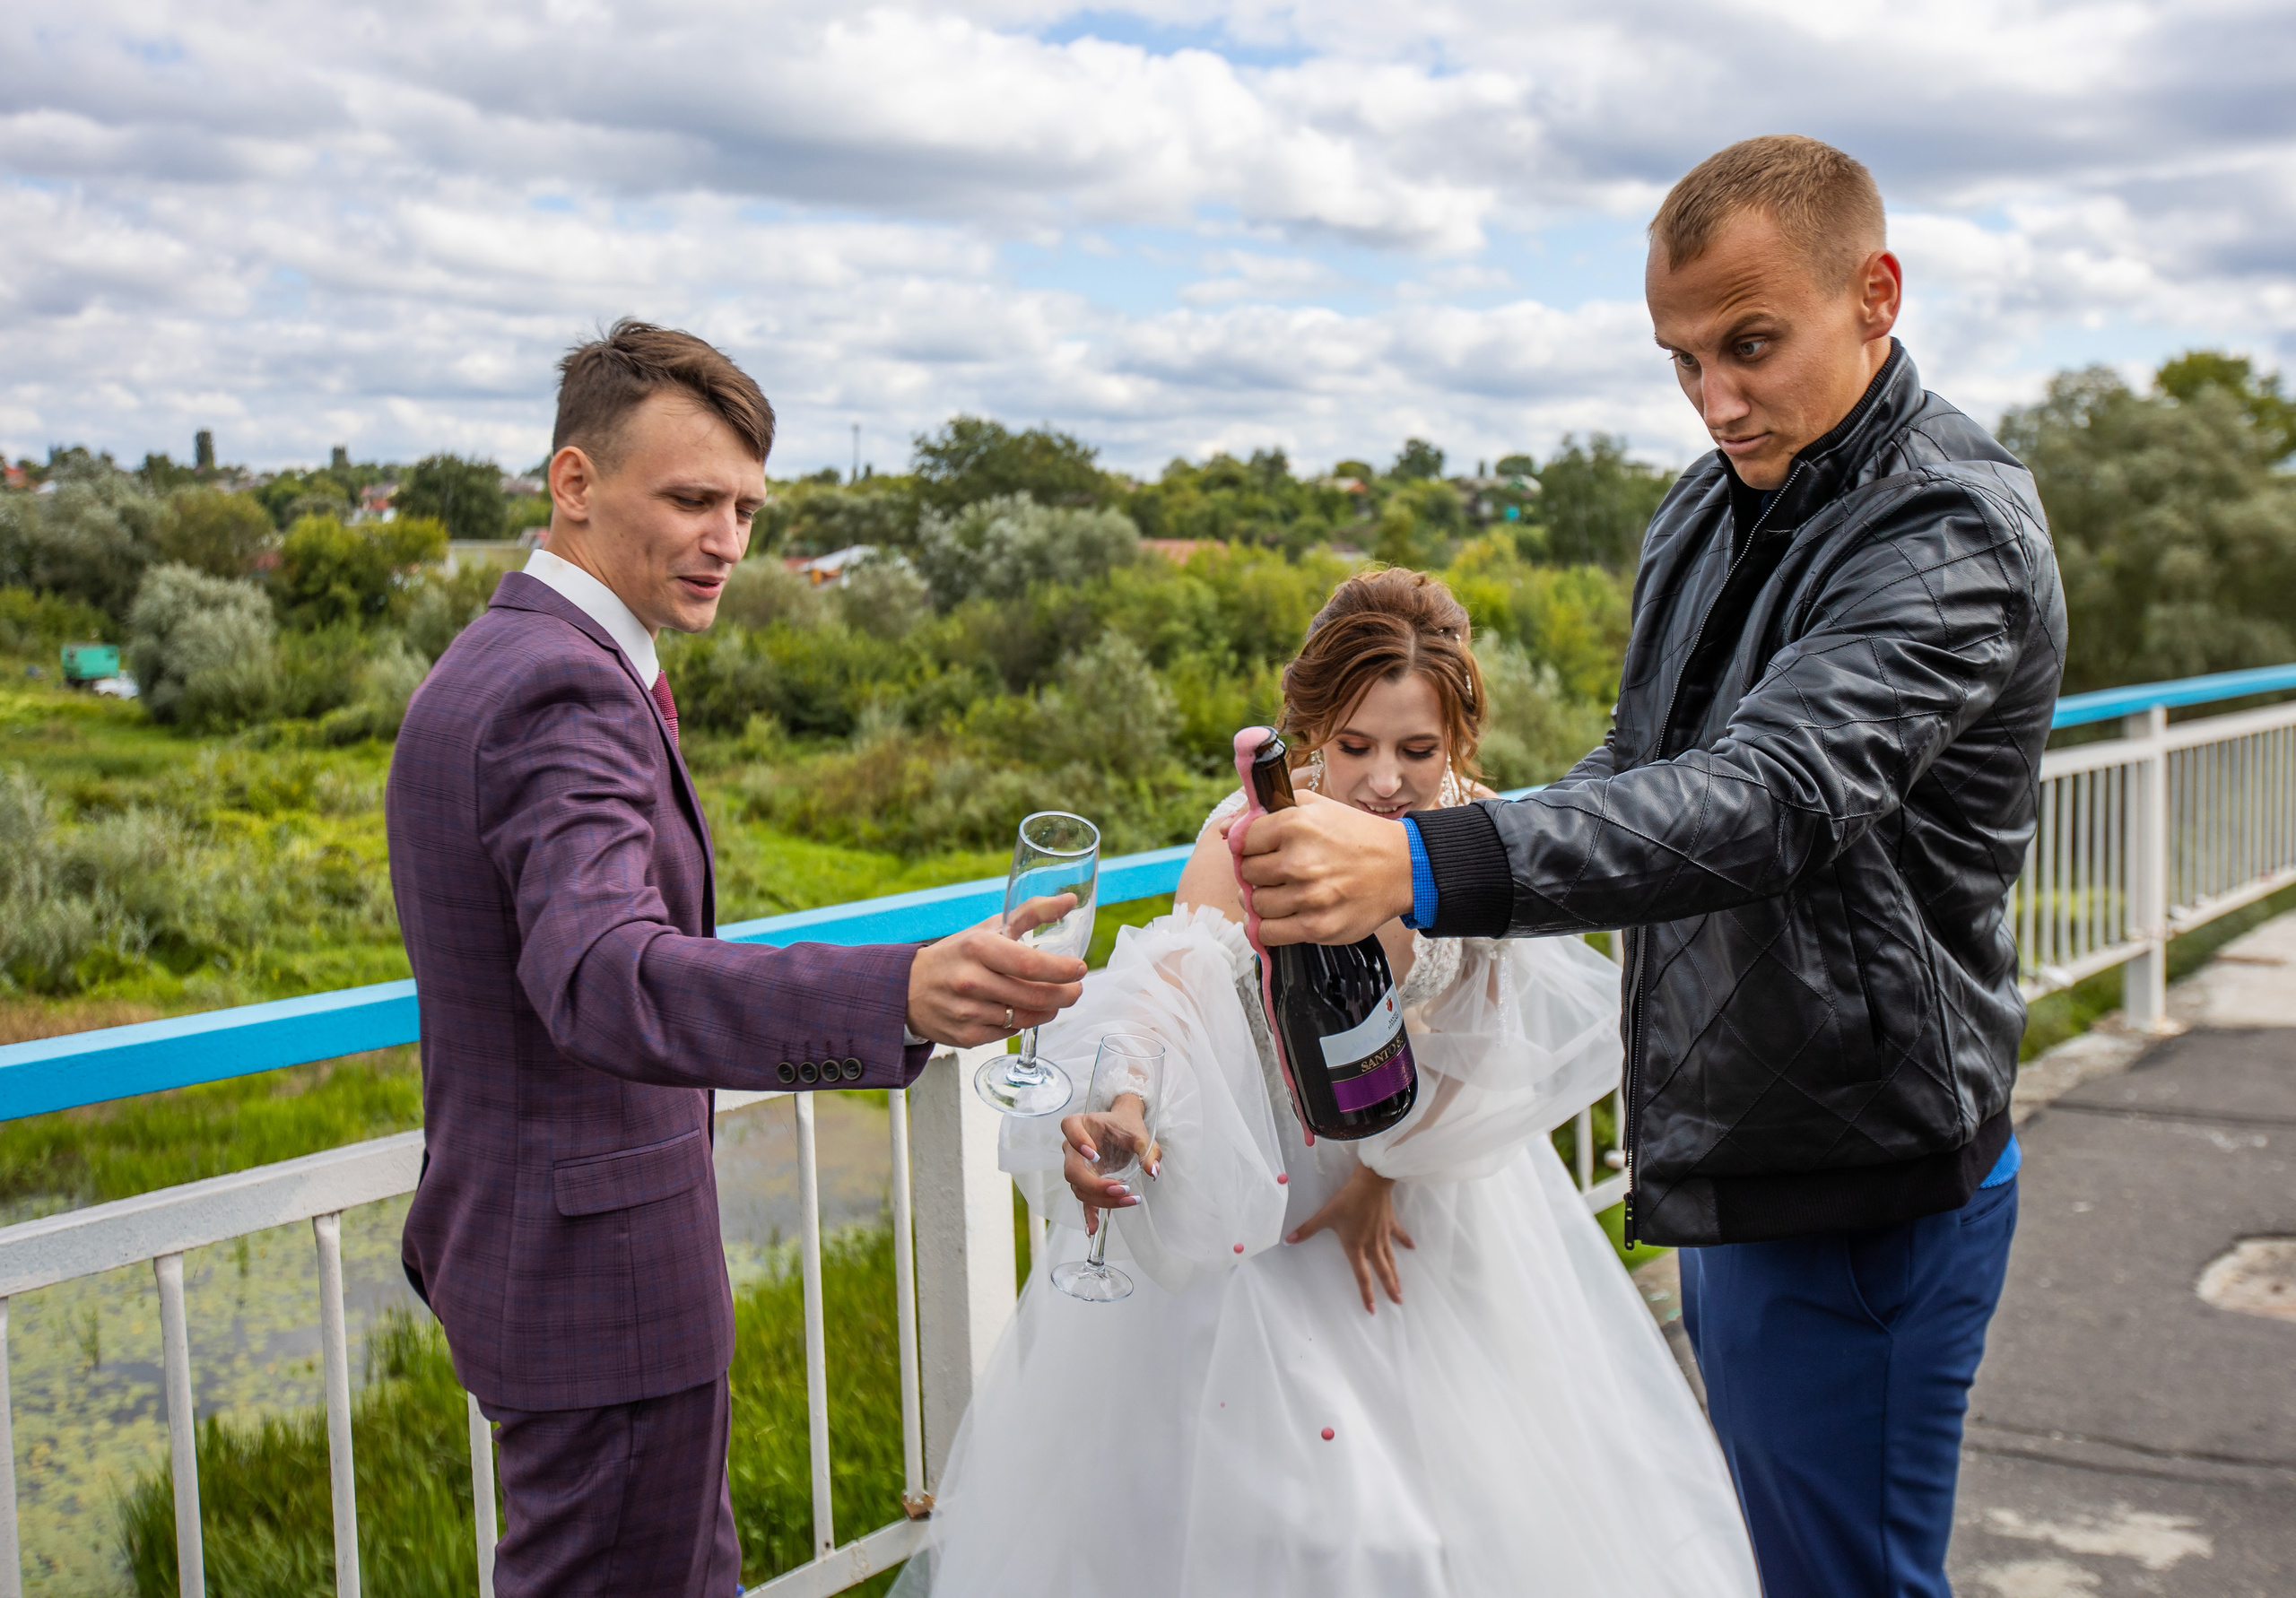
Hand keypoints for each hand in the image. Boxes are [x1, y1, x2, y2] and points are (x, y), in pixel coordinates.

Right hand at [904, 896, 1086, 1047]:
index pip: (1030, 964)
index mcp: (978, 948)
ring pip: (1026, 1018)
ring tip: (1054, 999)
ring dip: (1048, 1010)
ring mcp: (968, 1012)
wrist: (909, 989)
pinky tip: (1021, 1010)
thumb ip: (1031, 913)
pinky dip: (1023, 1023)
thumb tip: (1069, 899)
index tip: (1080, 968)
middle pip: (1034, 996)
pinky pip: (1010, 1033)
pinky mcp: (967, 1036)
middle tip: (1076, 989)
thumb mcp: (988, 929)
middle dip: (1065, 994)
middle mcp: (971, 981)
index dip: (1061, 969)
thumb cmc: (957, 954)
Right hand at [1060, 1092, 1157, 1237]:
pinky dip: (1089, 1214)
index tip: (1095, 1155)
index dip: (1078, 1142)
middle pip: (1073, 1170)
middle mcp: (1072, 1147)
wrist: (1124, 1127)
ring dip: (1102, 1199)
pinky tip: (1094, 1228)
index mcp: (1081, 1124)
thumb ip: (1147, 1150)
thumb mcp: (1140, 1133)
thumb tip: (1152, 1172)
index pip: (1069, 1127)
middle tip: (1121, 1188)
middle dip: (1095, 1184)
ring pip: (1080, 1188)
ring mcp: (1076, 1166)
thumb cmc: (1127, 1126)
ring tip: (1128, 1200)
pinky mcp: (1084, 1182)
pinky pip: (1084, 1200)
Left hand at [1229, 791, 1414, 945]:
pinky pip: (1268, 933)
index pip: (1241, 841)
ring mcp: (1308, 897)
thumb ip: (1264, 812)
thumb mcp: (1313, 806)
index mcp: (1295, 823)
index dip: (1249, 846)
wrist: (1401, 867)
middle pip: (1246, 874)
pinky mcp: (1317, 928)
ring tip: (1286, 893)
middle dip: (1258, 874)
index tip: (1264, 850)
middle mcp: (1299, 860)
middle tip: (1279, 873)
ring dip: (1264, 900)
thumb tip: (1225, 829)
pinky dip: (1267, 927)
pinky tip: (1282, 916)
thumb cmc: (1353, 835)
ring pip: (1255, 904)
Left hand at [1286, 1164, 1413, 1312]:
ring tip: (1401, 1288)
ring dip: (1396, 1273)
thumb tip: (1288, 1240)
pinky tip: (1412, 1248)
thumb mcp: (1325, 1215)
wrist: (1371, 1183)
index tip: (1372, 1310)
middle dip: (1389, 1288)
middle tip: (1398, 1302)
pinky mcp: (1390, 1223)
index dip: (1366, 1294)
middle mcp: (1372, 1245)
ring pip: (1391, 1259)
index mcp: (1356, 1246)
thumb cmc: (1347, 1200)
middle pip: (1382, 1271)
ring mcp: (1383, 1235)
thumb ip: (1307, 1229)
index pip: (1362, 1276)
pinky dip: (1405, 1242)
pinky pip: (1399, 1235)